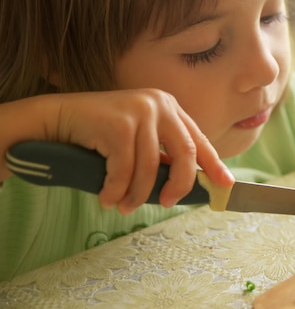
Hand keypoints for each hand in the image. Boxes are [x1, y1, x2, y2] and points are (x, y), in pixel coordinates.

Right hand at [1, 89, 233, 213]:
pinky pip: (125, 169)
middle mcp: (159, 103)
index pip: (198, 139)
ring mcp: (139, 110)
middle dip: (179, 184)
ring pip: (150, 167)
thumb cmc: (98, 135)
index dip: (214, 164)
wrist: (54, 119)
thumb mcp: (138, 140)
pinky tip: (106, 196)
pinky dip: (116, 189)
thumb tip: (185, 185)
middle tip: (166, 203)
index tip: (225, 185)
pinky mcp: (118, 123)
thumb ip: (162, 156)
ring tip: (123, 205)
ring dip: (137, 193)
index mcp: (169, 107)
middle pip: (185, 153)